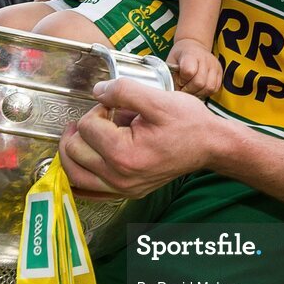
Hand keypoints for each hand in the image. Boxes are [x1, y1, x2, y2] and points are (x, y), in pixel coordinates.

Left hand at [59, 79, 216, 198]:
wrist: (210, 145)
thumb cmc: (188, 122)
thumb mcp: (157, 98)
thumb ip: (123, 91)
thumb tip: (97, 91)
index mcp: (124, 154)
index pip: (86, 127)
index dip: (98, 109)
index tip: (115, 106)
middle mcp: (120, 177)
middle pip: (74, 151)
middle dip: (83, 129)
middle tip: (103, 118)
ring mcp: (123, 189)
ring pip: (74, 174)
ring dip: (74, 151)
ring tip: (87, 135)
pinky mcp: (127, 192)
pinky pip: (88, 190)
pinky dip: (80, 174)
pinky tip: (85, 159)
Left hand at [166, 38, 221, 97]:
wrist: (194, 45)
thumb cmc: (181, 55)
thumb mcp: (171, 60)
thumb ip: (171, 74)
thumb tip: (173, 91)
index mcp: (191, 54)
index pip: (188, 72)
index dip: (181, 81)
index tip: (178, 81)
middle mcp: (205, 59)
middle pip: (199, 82)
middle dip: (189, 90)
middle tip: (183, 88)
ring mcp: (215, 65)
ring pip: (209, 87)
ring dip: (198, 93)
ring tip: (191, 90)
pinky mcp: (220, 72)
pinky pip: (215, 88)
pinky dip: (206, 92)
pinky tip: (198, 89)